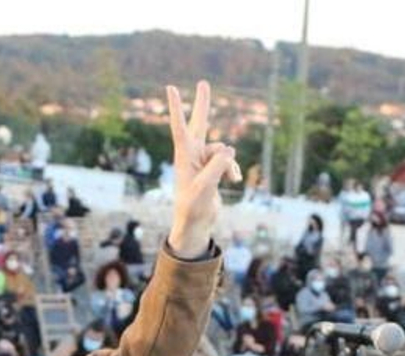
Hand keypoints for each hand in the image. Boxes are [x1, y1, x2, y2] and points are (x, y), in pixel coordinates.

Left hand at [165, 81, 238, 258]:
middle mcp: (193, 154)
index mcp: (184, 156)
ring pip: (223, 151)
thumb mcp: (205, 187)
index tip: (170, 87)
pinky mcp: (213, 169)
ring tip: (229, 179)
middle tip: (204, 83)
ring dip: (229, 164)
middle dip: (203, 105)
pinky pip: (229, 161)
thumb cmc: (193, 207)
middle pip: (200, 124)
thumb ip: (217, 166)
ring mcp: (204, 161)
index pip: (180, 127)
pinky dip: (233, 170)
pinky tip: (234, 181)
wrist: (196, 223)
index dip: (176, 107)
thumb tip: (230, 149)